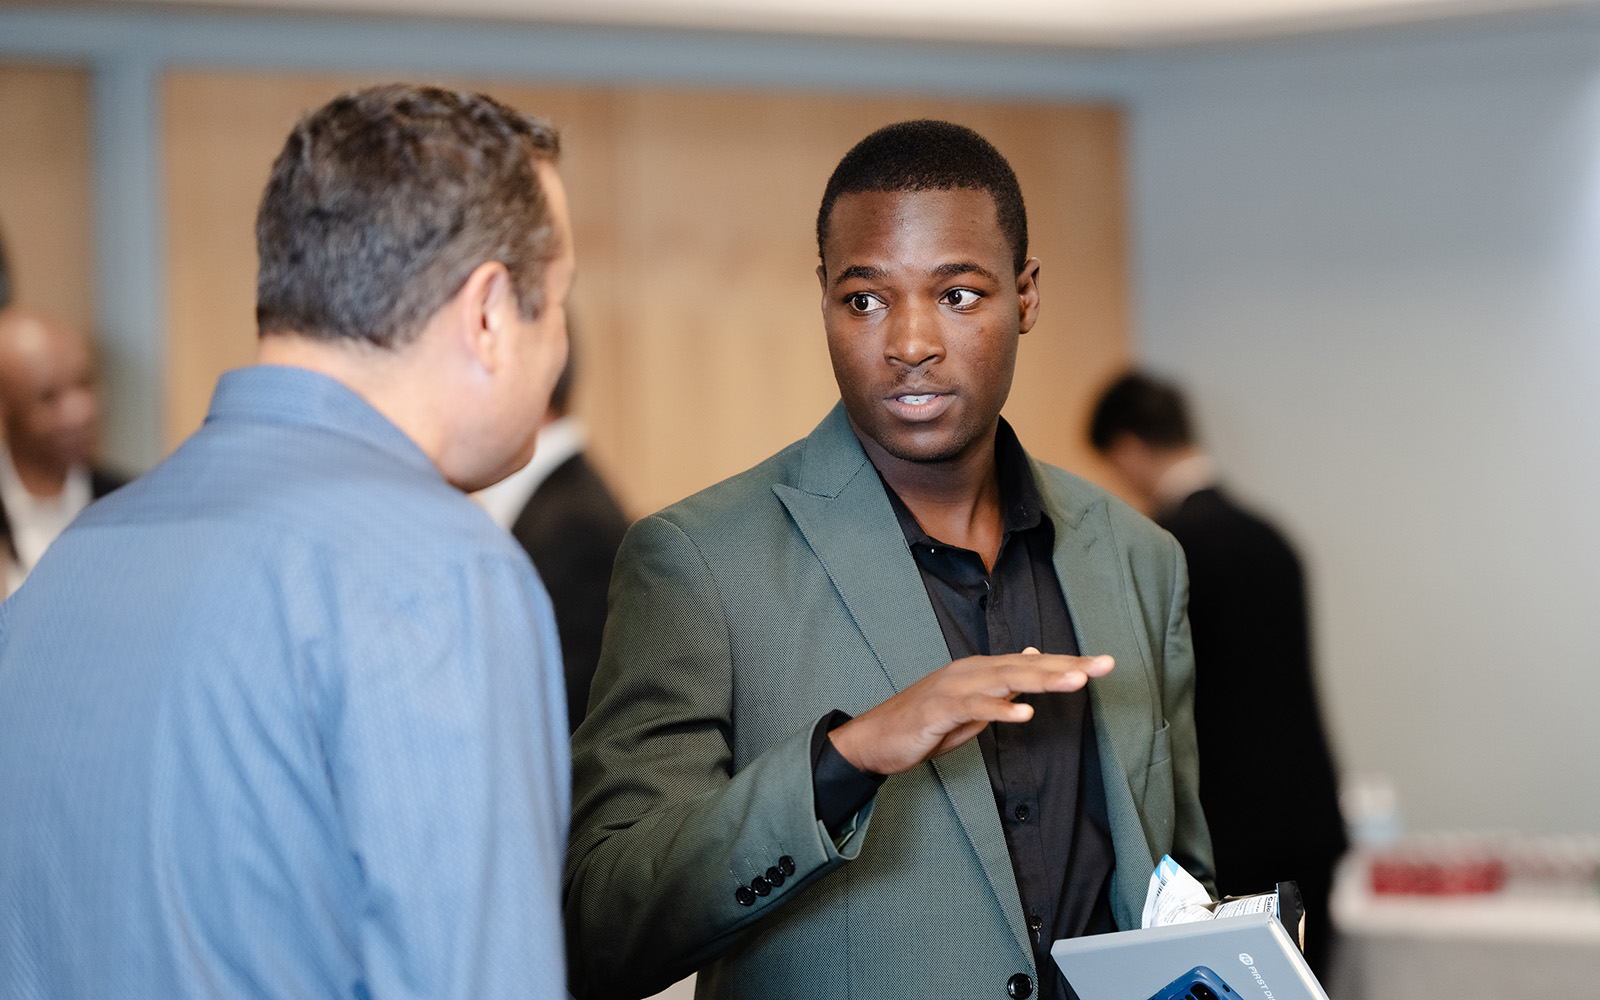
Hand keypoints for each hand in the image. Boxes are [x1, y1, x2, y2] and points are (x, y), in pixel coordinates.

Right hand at [827, 648, 1113, 775]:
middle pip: (1026, 666)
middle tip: (1104, 665)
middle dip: (1067, 666)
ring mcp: (953, 688)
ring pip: (1005, 680)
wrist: (875, 739)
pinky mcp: (939, 709)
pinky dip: (1001, 708)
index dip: (1067, 663)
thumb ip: (1002, 683)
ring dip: (1043, 680)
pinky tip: (1026, 712)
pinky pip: (974, 707)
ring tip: (1077, 682)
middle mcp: (970, 671)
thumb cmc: (924, 724)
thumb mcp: (970, 703)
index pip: (1031, 665)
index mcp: (980, 670)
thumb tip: (1033, 658)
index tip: (1103, 664)